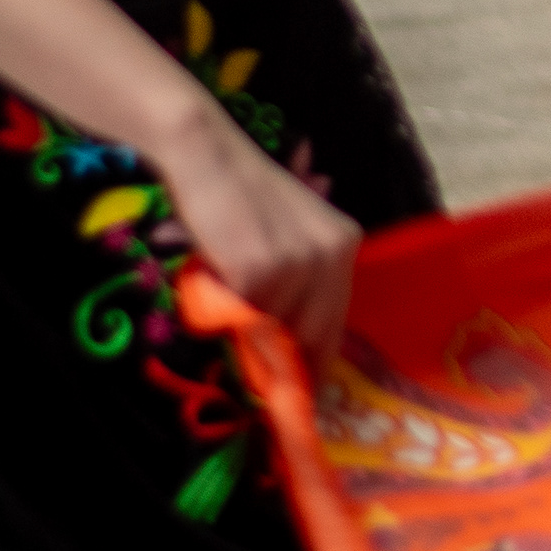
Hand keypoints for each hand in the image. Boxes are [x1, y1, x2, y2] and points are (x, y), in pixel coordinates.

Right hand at [158, 114, 360, 359]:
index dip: (316, 361)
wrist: (207, 156)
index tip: (303, 394)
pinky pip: (239, 316)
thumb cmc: (238, 197)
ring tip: (224, 291)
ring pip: (270, 329)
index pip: (336, 322)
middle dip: (284, 363)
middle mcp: (331, 255)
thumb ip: (298, 284)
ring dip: (245, 328)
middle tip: (261, 383)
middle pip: (310, 335)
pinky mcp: (260, 271)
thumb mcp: (287, 235)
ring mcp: (297, 264)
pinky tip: (211, 276)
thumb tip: (289, 350)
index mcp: (344, 245)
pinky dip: (221, 309)